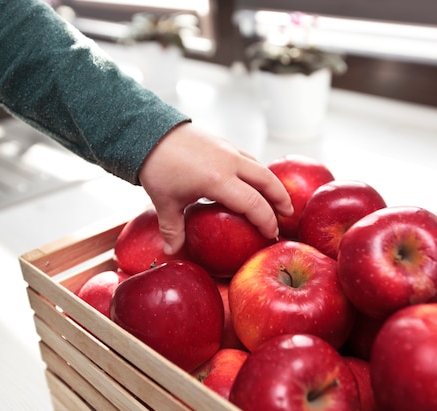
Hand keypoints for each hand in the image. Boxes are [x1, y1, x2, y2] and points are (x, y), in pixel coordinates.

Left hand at [138, 122, 293, 254]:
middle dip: (281, 199)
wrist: (148, 132)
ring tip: (276, 198)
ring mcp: (228, 150)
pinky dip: (256, 171)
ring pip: (259, 167)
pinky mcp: (223, 143)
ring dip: (271, 183)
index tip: (271, 234)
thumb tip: (173, 252)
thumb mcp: (165, 202)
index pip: (253, 203)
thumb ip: (173, 229)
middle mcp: (229, 163)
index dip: (266, 220)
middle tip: (288, 214)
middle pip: (267, 181)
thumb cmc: (157, 168)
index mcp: (218, 181)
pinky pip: (248, 158)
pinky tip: (252, 180)